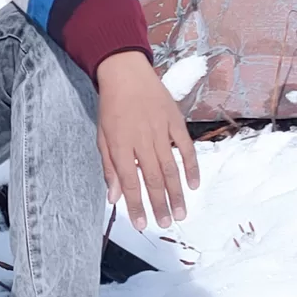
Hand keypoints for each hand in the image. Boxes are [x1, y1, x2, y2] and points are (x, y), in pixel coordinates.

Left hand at [96, 50, 199, 232]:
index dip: (136, 205)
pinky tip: (193, 185)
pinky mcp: (176, 121)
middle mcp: (142, 139)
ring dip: (176, 193)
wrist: (125, 72)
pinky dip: (191, 167)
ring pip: (171, 167)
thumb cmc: (111, 107)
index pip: (130, 181)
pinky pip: (186, 147)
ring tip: (181, 213)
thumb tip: (113, 197)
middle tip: (166, 224)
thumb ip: (109, 167)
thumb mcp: (102, 136)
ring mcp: (161, 129)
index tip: (142, 224)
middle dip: (160, 204)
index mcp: (121, 144)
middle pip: (153, 178)